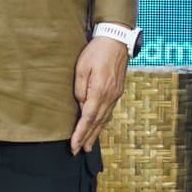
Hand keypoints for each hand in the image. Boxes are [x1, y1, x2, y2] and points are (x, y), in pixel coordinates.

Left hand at [69, 36, 130, 152]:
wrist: (116, 40)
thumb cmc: (96, 51)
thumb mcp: (81, 68)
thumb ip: (80, 89)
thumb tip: (81, 104)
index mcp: (99, 91)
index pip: (88, 118)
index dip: (80, 133)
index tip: (74, 145)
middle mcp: (110, 96)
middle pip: (98, 123)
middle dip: (87, 138)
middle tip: (79, 151)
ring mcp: (115, 95)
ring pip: (105, 119)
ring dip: (96, 133)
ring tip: (88, 145)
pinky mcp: (117, 91)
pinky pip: (109, 112)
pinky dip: (103, 123)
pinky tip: (99, 127)